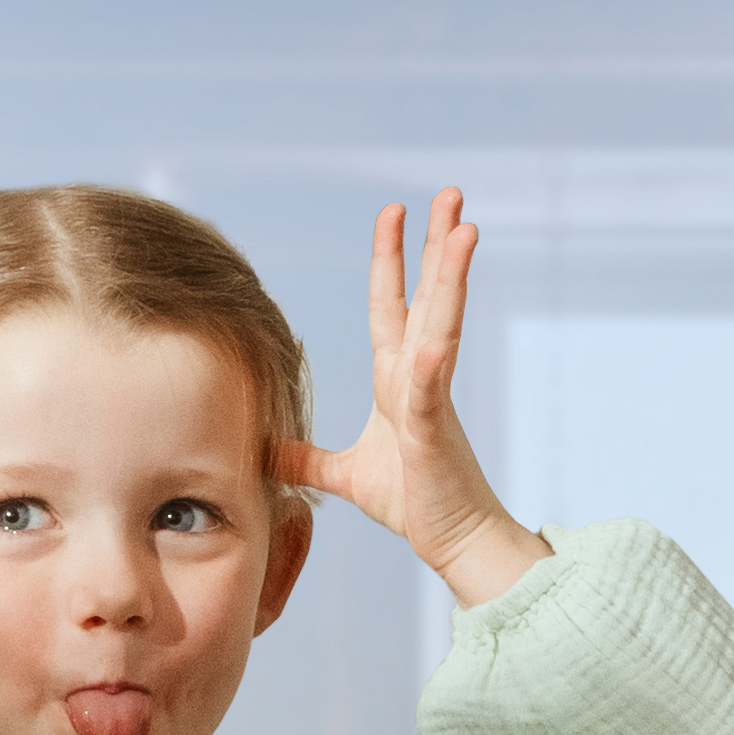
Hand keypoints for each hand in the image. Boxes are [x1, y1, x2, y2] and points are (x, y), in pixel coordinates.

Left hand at [273, 190, 549, 609]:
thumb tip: (267, 449)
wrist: (455, 540)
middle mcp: (418, 379)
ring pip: (442, 325)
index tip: (394, 214)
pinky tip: (434, 337)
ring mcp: (432, 402)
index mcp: (396, 381)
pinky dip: (430, 366)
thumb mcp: (344, 475)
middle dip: (436, 246)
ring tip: (465, 228)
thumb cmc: (414, 502)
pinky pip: (432, 393)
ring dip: (451, 279)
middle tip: (450, 194)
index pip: (391, 308)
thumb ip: (307, 459)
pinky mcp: (435, 435)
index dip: (391, 262)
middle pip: (428, 298)